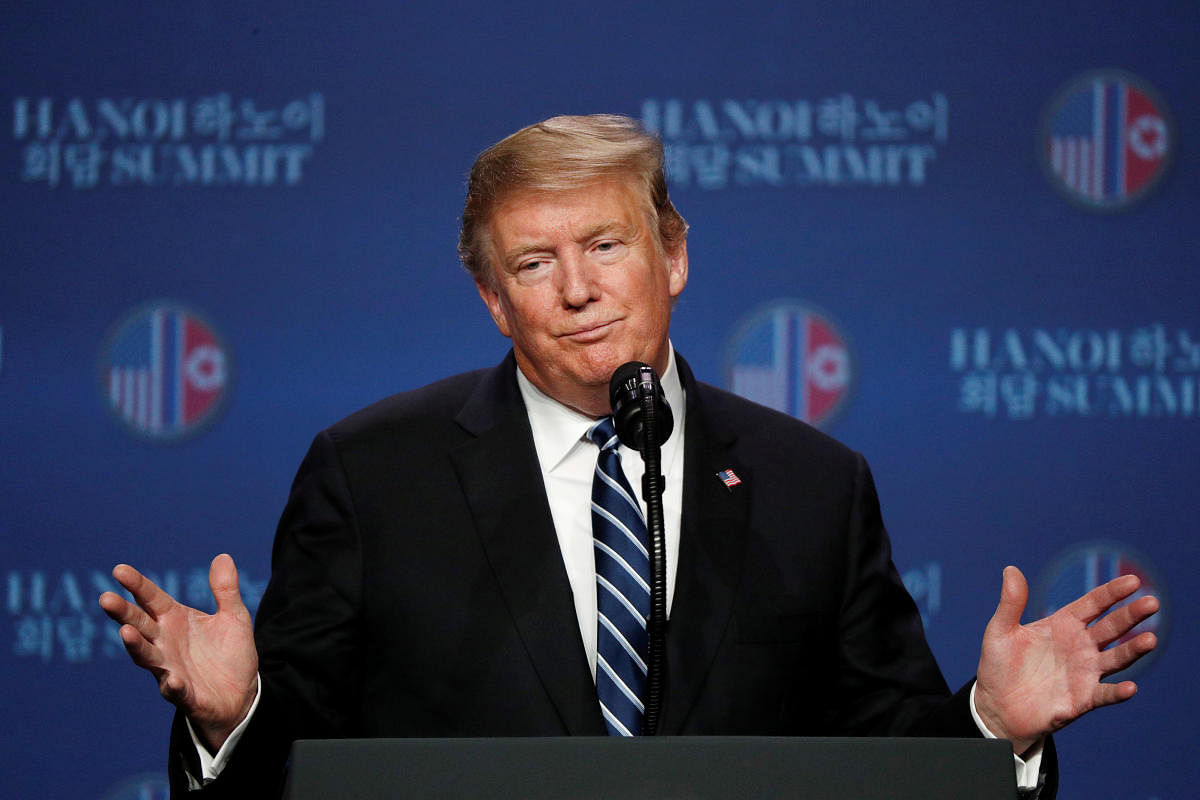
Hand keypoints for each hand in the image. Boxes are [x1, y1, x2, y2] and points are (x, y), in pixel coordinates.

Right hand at [98, 553, 258, 751]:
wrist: (241, 695)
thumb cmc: (230, 654)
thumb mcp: (233, 617)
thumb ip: (225, 590)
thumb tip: (222, 556)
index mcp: (175, 620)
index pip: (151, 599)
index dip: (137, 585)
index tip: (119, 569)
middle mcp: (165, 643)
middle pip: (140, 625)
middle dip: (123, 613)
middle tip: (106, 598)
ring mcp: (170, 669)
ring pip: (147, 657)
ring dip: (136, 646)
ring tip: (126, 632)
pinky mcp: (184, 694)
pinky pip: (175, 690)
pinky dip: (172, 685)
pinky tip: (172, 679)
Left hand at [973, 565, 1157, 754]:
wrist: (997, 706)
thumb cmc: (999, 666)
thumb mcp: (1000, 630)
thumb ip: (1010, 602)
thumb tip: (1010, 568)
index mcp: (1063, 625)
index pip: (1093, 604)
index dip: (1112, 593)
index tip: (1133, 582)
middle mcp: (1080, 646)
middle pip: (1112, 627)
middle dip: (1132, 615)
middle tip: (1152, 603)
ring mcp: (1085, 672)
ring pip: (1116, 658)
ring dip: (1134, 650)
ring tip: (1151, 639)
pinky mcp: (1083, 699)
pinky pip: (1105, 694)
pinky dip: (1118, 692)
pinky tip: (1130, 688)